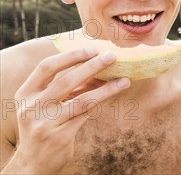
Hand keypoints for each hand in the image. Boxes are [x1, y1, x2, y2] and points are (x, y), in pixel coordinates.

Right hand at [8, 48, 129, 173]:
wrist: (32, 162)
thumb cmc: (43, 125)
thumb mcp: (44, 104)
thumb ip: (64, 86)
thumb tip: (96, 65)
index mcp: (25, 94)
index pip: (46, 67)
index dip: (70, 56)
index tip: (91, 49)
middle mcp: (32, 108)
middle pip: (66, 81)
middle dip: (92, 66)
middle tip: (112, 56)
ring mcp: (45, 123)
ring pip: (82, 100)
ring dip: (106, 88)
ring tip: (124, 79)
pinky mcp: (60, 136)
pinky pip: (87, 114)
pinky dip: (102, 101)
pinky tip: (116, 92)